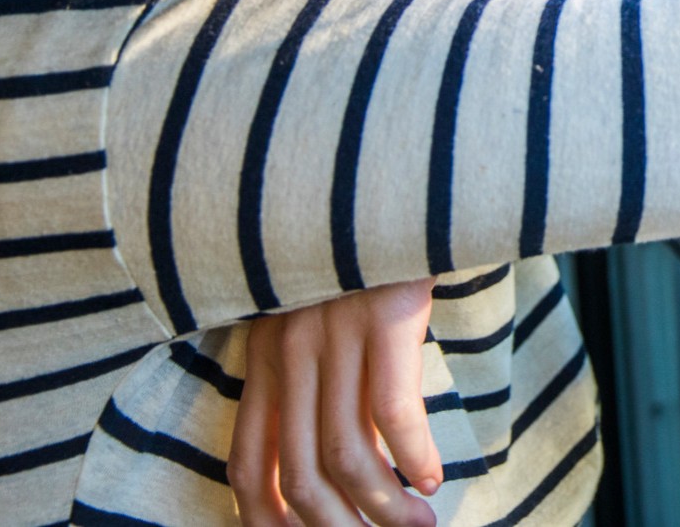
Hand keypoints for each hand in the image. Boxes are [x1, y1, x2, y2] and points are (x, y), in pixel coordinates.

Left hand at [228, 279, 441, 525]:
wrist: (392, 185)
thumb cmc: (357, 266)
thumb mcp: (310, 315)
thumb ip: (307, 378)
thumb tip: (330, 465)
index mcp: (264, 353)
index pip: (248, 463)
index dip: (266, 522)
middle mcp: (291, 347)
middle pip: (300, 476)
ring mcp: (335, 331)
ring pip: (347, 456)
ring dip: (386, 508)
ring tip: (418, 522)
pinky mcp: (385, 315)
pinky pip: (393, 413)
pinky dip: (414, 458)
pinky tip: (431, 476)